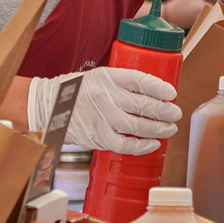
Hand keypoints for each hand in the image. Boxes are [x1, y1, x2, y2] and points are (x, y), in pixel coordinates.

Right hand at [28, 67, 181, 154]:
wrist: (48, 107)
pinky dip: (142, 146)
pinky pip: (125, 144)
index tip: (171, 93)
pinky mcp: (98, 136)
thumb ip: (121, 83)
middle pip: (143, 104)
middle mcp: (105, 96)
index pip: (139, 80)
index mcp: (106, 77)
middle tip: (175, 113)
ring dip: (159, 128)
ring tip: (169, 128)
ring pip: (138, 126)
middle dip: (165, 110)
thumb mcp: (98, 77)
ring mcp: (101, 117)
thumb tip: (152, 93)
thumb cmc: (76, 91)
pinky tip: (153, 144)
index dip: (159, 88)